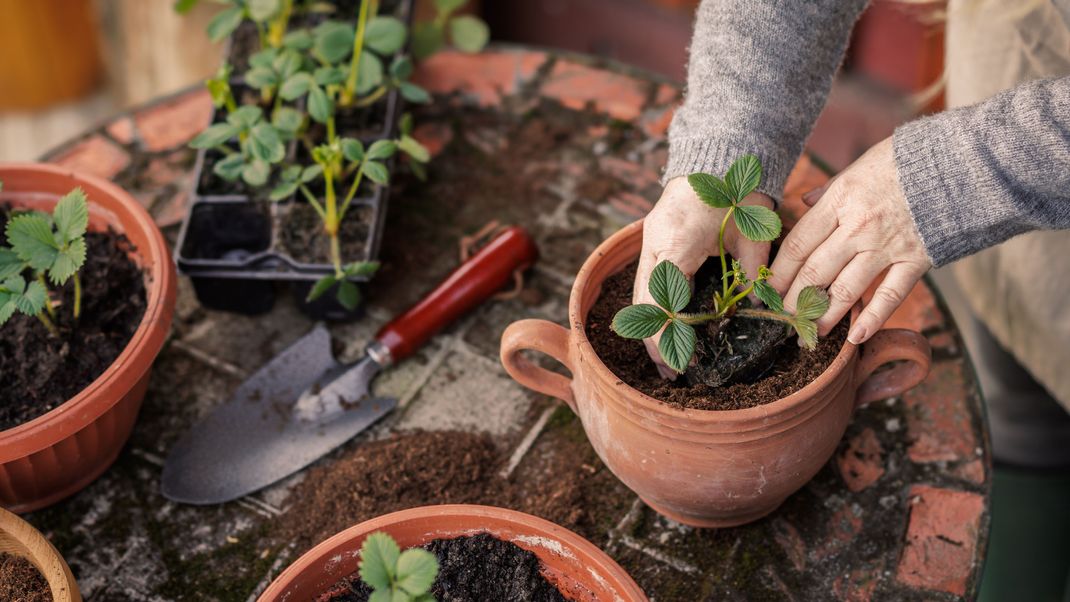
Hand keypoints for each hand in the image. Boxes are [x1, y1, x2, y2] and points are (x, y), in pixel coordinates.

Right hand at [634, 177, 773, 377]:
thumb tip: (762, 312)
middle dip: (655, 341)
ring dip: (650, 327)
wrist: (719, 154)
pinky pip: (647, 282)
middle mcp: (656, 244)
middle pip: (644, 304)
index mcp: (680, 242)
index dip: (670, 336)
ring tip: (666, 358)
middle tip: (673, 371)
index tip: (683, 363)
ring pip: (641, 295)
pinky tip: (666, 326)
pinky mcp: (652, 240)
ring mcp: (649, 241)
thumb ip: (755, 274)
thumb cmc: (740, 192)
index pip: (665, 301)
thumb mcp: (753, 235)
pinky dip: (653, 308)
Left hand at [767, 137, 931, 344]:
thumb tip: (804, 203)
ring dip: (823, 316)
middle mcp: (859, 226)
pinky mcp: (917, 259)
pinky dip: (872, 318)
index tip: (765, 291)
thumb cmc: (904, 161)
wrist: (961, 161)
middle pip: (815, 271)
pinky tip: (855, 336)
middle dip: (793, 300)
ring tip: (808, 335)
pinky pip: (890, 295)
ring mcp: (887, 246)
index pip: (799, 244)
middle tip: (780, 320)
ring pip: (846, 289)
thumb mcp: (858, 166)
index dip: (779, 272)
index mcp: (840, 201)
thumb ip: (829, 189)